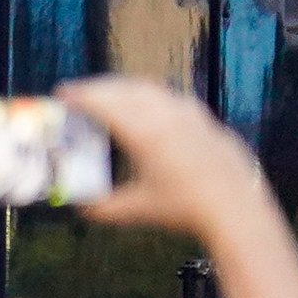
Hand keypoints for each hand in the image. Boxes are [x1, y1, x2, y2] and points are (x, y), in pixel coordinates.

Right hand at [56, 75, 263, 238]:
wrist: (236, 208)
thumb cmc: (184, 209)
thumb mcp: (136, 210)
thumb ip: (102, 207)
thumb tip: (80, 206)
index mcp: (143, 133)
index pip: (103, 102)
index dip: (79, 95)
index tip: (61, 93)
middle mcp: (165, 115)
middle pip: (124, 88)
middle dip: (98, 87)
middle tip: (79, 93)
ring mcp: (189, 113)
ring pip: (149, 88)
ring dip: (124, 88)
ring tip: (110, 96)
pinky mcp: (205, 120)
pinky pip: (171, 97)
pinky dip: (150, 96)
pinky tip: (150, 108)